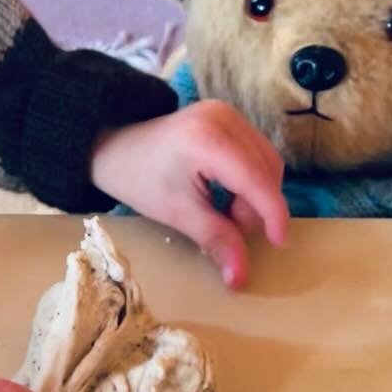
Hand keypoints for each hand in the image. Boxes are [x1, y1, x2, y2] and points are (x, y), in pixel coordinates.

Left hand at [90, 100, 288, 288]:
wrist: (113, 148)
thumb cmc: (140, 180)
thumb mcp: (178, 214)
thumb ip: (216, 241)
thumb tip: (240, 279)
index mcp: (208, 139)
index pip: (256, 180)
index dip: (273, 214)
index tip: (278, 244)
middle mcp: (224, 117)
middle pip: (266, 170)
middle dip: (256, 207)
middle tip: (228, 227)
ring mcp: (227, 112)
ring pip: (266, 161)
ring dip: (254, 194)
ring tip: (223, 210)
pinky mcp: (227, 116)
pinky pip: (256, 152)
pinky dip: (249, 179)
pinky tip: (225, 193)